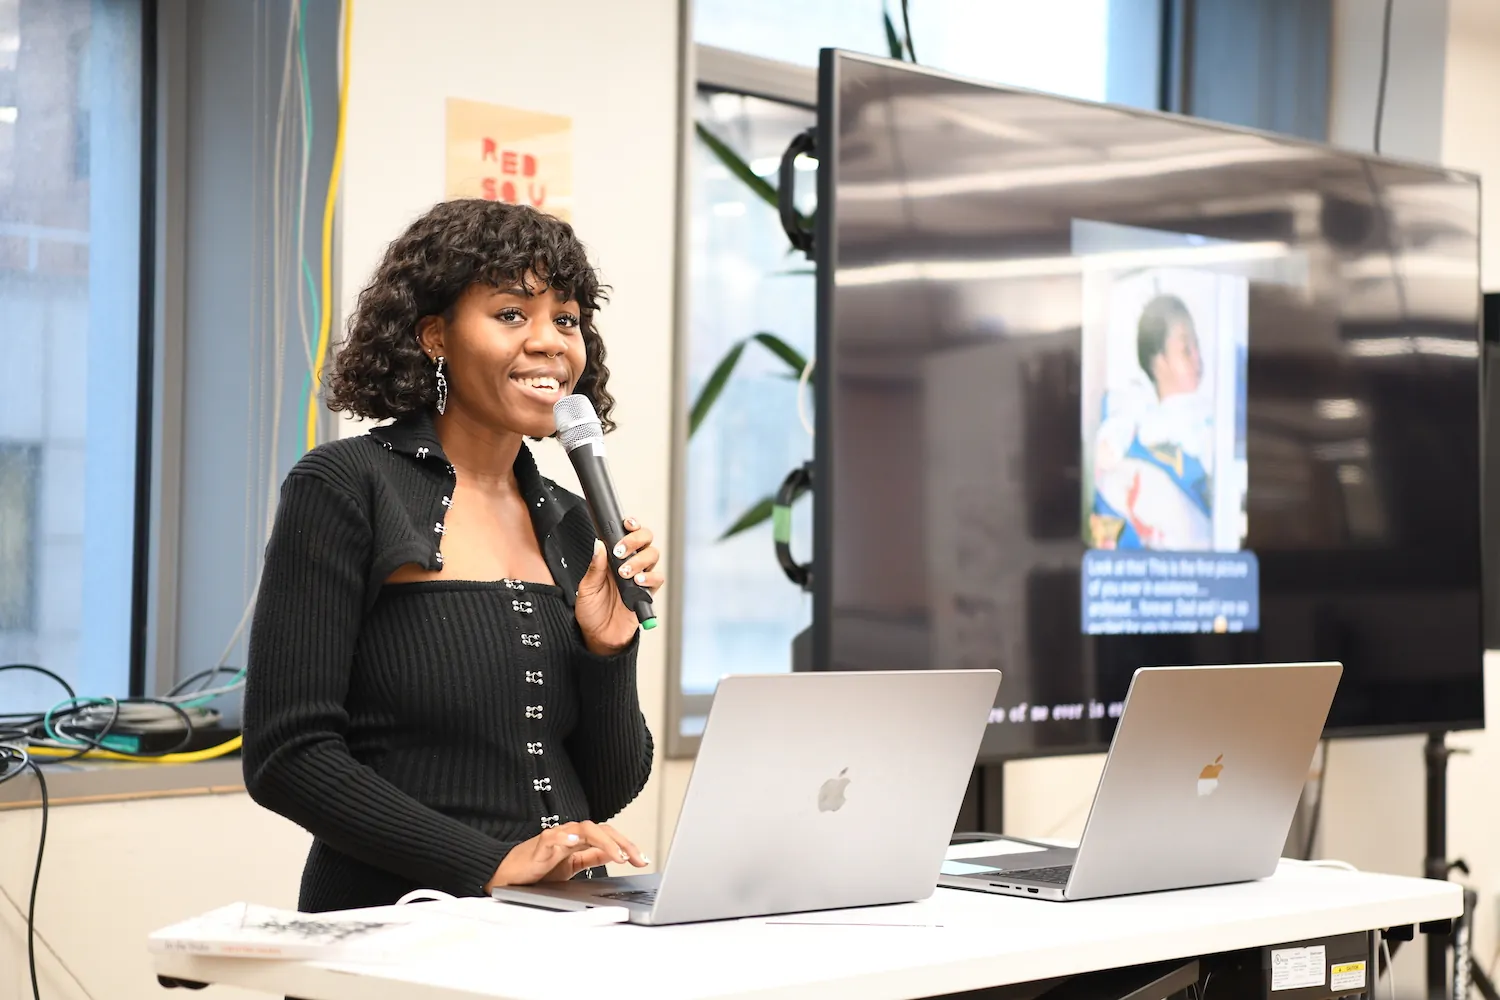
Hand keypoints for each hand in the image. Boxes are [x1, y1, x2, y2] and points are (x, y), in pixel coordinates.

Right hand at [485, 821, 648, 888]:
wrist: (506, 875)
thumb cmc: (537, 870)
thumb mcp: (571, 867)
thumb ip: (591, 858)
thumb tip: (617, 855)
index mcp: (580, 841)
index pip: (609, 838)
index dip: (628, 846)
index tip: (643, 860)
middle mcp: (570, 835)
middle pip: (602, 830)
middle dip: (623, 843)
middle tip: (637, 859)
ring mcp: (556, 838)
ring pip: (584, 830)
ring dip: (604, 841)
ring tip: (618, 855)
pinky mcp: (539, 846)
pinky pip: (553, 837)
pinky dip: (565, 838)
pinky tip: (575, 843)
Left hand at [575, 516, 663, 655]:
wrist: (598, 636)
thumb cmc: (591, 611)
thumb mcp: (586, 588)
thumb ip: (595, 567)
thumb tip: (600, 545)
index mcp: (615, 558)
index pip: (629, 534)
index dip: (632, 525)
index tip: (626, 523)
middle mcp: (630, 564)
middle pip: (646, 540)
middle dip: (635, 540)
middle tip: (620, 551)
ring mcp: (641, 577)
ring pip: (653, 556)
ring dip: (640, 560)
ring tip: (625, 573)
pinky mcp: (648, 593)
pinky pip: (658, 579)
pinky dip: (650, 578)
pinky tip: (637, 582)